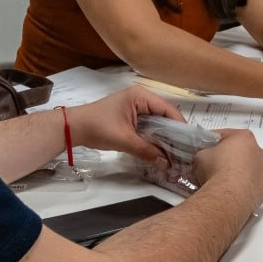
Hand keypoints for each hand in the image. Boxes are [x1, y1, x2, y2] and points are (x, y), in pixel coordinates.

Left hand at [66, 85, 183, 162]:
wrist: (73, 128)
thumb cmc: (97, 127)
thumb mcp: (124, 140)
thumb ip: (147, 151)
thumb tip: (166, 164)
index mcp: (141, 96)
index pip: (168, 109)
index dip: (180, 126)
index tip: (189, 143)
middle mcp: (141, 98)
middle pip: (165, 115)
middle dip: (174, 133)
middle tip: (184, 151)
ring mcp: (136, 107)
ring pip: (157, 122)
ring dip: (164, 137)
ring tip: (175, 152)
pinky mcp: (131, 116)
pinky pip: (149, 126)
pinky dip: (154, 137)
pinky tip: (160, 149)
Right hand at [192, 128, 262, 206]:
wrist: (227, 197)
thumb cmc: (215, 170)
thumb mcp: (200, 156)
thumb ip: (205, 153)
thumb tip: (205, 159)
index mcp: (243, 137)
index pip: (225, 135)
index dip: (212, 142)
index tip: (204, 149)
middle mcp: (258, 151)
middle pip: (240, 151)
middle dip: (227, 157)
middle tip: (213, 166)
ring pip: (249, 168)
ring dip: (237, 172)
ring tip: (222, 182)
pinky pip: (253, 184)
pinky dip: (244, 186)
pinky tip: (232, 192)